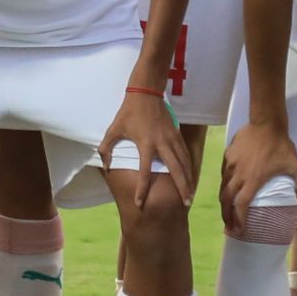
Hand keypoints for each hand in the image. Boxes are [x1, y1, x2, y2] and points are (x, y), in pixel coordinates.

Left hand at [101, 87, 194, 207]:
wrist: (146, 92)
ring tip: (190, 194)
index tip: (140, 203)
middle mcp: (162, 143)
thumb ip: (107, 148)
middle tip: (186, 203)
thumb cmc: (128, 112)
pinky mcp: (177, 134)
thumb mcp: (114, 129)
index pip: (144, 171)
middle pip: (175, 169)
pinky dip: (189, 166)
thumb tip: (106, 166)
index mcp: (146, 144)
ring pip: (184, 162)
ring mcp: (172, 138)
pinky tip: (191, 175)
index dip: (142, 189)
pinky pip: (185, 153)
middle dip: (182, 187)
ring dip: (188, 179)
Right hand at [218, 120, 296, 236]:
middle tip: (229, 226)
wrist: (266, 123)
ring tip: (226, 210)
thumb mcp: (296, 164)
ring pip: (222, 187)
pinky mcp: (227, 155)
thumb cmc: (281, 145)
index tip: (239, 230)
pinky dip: (224, 184)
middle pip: (226, 200)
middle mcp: (238, 175)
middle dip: (226, 216)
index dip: (239, 219)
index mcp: (253, 180)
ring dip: (223, 201)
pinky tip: (228, 188)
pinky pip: (223, 174)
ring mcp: (230, 165)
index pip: (242, 205)